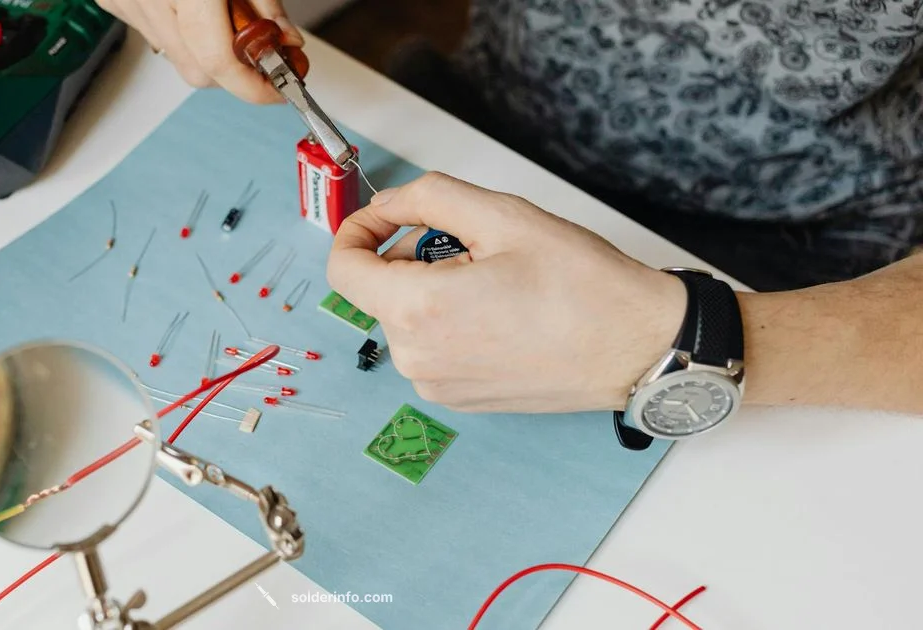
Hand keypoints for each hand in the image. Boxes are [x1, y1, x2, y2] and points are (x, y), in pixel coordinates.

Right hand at [95, 0, 303, 103]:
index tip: (278, 87)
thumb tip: (283, 39)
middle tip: (263, 46)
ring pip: (175, 56)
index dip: (254, 85)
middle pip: (198, 71)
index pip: (218, 62)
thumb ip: (264, 1)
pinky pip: (153, 32)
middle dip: (234, 69)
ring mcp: (125, 0)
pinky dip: (179, 27)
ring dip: (206, 47)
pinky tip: (191, 3)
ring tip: (221, 8)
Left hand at [326, 172, 687, 413]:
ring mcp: (437, 385)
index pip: (343, 269)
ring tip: (497, 279)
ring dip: (434, 286)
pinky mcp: (459, 398)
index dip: (357, 230)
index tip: (383, 215)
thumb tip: (388, 203)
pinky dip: (450, 318)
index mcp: (419, 312)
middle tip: (475, 243)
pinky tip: (500, 310)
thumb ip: (429, 198)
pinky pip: (431, 344)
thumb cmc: (583, 286)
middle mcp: (418, 359)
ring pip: (406, 316)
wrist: (637, 347)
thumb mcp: (502, 216)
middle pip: (380, 290)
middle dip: (412, 254)